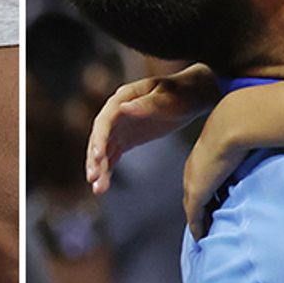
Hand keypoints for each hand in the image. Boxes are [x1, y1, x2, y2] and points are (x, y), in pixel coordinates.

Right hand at [85, 63, 218, 193]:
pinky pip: (112, 156)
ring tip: (98, 189)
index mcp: (123, 98)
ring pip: (104, 150)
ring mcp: (120, 127)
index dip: (100, 138)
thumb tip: (124, 109)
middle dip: (95, 159)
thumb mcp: (168, 98)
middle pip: (100, 137)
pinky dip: (107, 170)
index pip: (106, 120)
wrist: (191, 97)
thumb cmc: (181, 93)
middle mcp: (116, 113)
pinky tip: (103, 185)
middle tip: (93, 179)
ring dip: (99, 169)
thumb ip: (147, 105)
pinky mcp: (126, 139)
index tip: (98, 156)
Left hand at [183, 89, 255, 239]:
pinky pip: (194, 217)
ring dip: (200, 219)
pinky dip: (197, 228)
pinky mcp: (196, 193)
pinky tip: (201, 239)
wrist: (233, 123)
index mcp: (205, 153)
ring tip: (208, 232)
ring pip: (193, 207)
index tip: (218, 201)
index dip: (210, 190)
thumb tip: (274, 141)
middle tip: (211, 221)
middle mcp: (194, 167)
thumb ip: (254, 143)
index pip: (204, 177)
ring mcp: (193, 180)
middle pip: (195, 194)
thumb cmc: (245, 124)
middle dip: (202, 208)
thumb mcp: (248, 135)